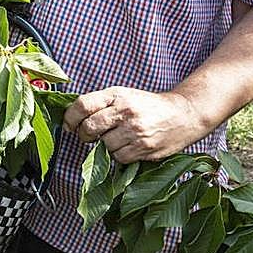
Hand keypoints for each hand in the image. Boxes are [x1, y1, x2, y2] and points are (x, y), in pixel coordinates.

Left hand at [63, 87, 207, 163]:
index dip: (70, 117)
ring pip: (104, 145)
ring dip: (105, 145)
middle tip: (88, 136)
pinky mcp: (145, 148)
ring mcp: (135, 130)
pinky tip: (128, 146)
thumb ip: (100, 104)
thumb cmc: (148, 106)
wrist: (183, 115)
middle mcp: (125, 111)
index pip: (82, 105)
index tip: (69, 125)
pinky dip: (119, 155)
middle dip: (84, 135)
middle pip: (89, 127)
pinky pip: (119, 157)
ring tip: (117, 138)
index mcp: (116, 95)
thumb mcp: (124, 95)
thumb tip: (72, 118)